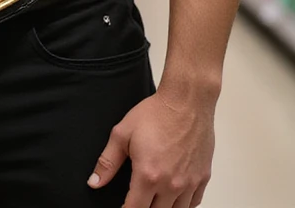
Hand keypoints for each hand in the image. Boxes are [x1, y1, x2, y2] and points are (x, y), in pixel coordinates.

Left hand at [88, 91, 214, 207]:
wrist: (186, 100)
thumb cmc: (156, 113)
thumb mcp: (123, 133)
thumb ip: (107, 162)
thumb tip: (94, 182)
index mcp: (148, 175)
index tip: (122, 207)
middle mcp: (171, 184)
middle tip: (137, 198)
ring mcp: (189, 183)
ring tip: (153, 198)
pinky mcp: (203, 177)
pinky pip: (193, 203)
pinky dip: (182, 204)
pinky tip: (173, 195)